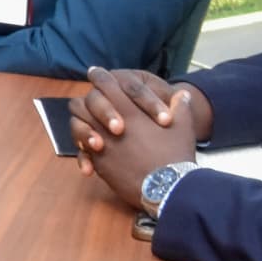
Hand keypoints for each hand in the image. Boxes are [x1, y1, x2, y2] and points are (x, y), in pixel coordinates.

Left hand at [67, 69, 205, 209]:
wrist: (168, 187)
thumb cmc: (176, 154)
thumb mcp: (183, 126)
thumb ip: (181, 106)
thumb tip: (183, 94)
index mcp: (129, 111)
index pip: (106, 85)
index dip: (100, 77)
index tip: (96, 73)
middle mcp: (108, 125)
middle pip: (84, 103)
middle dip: (88, 100)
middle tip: (93, 99)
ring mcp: (101, 144)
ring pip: (78, 125)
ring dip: (82, 122)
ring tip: (90, 123)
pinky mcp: (99, 163)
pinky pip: (82, 151)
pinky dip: (84, 149)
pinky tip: (92, 148)